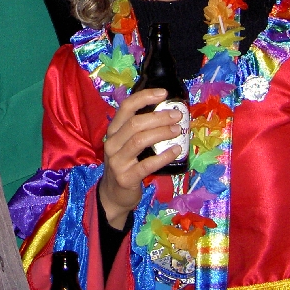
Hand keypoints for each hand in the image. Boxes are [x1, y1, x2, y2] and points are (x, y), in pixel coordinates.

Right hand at [98, 89, 183, 228]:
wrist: (114, 195)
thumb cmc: (126, 164)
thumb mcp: (126, 144)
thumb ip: (139, 129)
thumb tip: (167, 112)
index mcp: (113, 131)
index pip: (126, 107)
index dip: (145, 97)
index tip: (164, 93)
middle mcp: (112, 143)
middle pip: (135, 123)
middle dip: (158, 116)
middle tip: (177, 116)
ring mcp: (117, 161)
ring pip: (139, 140)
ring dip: (161, 133)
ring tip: (178, 130)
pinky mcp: (125, 178)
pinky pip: (147, 164)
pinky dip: (163, 156)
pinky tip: (175, 150)